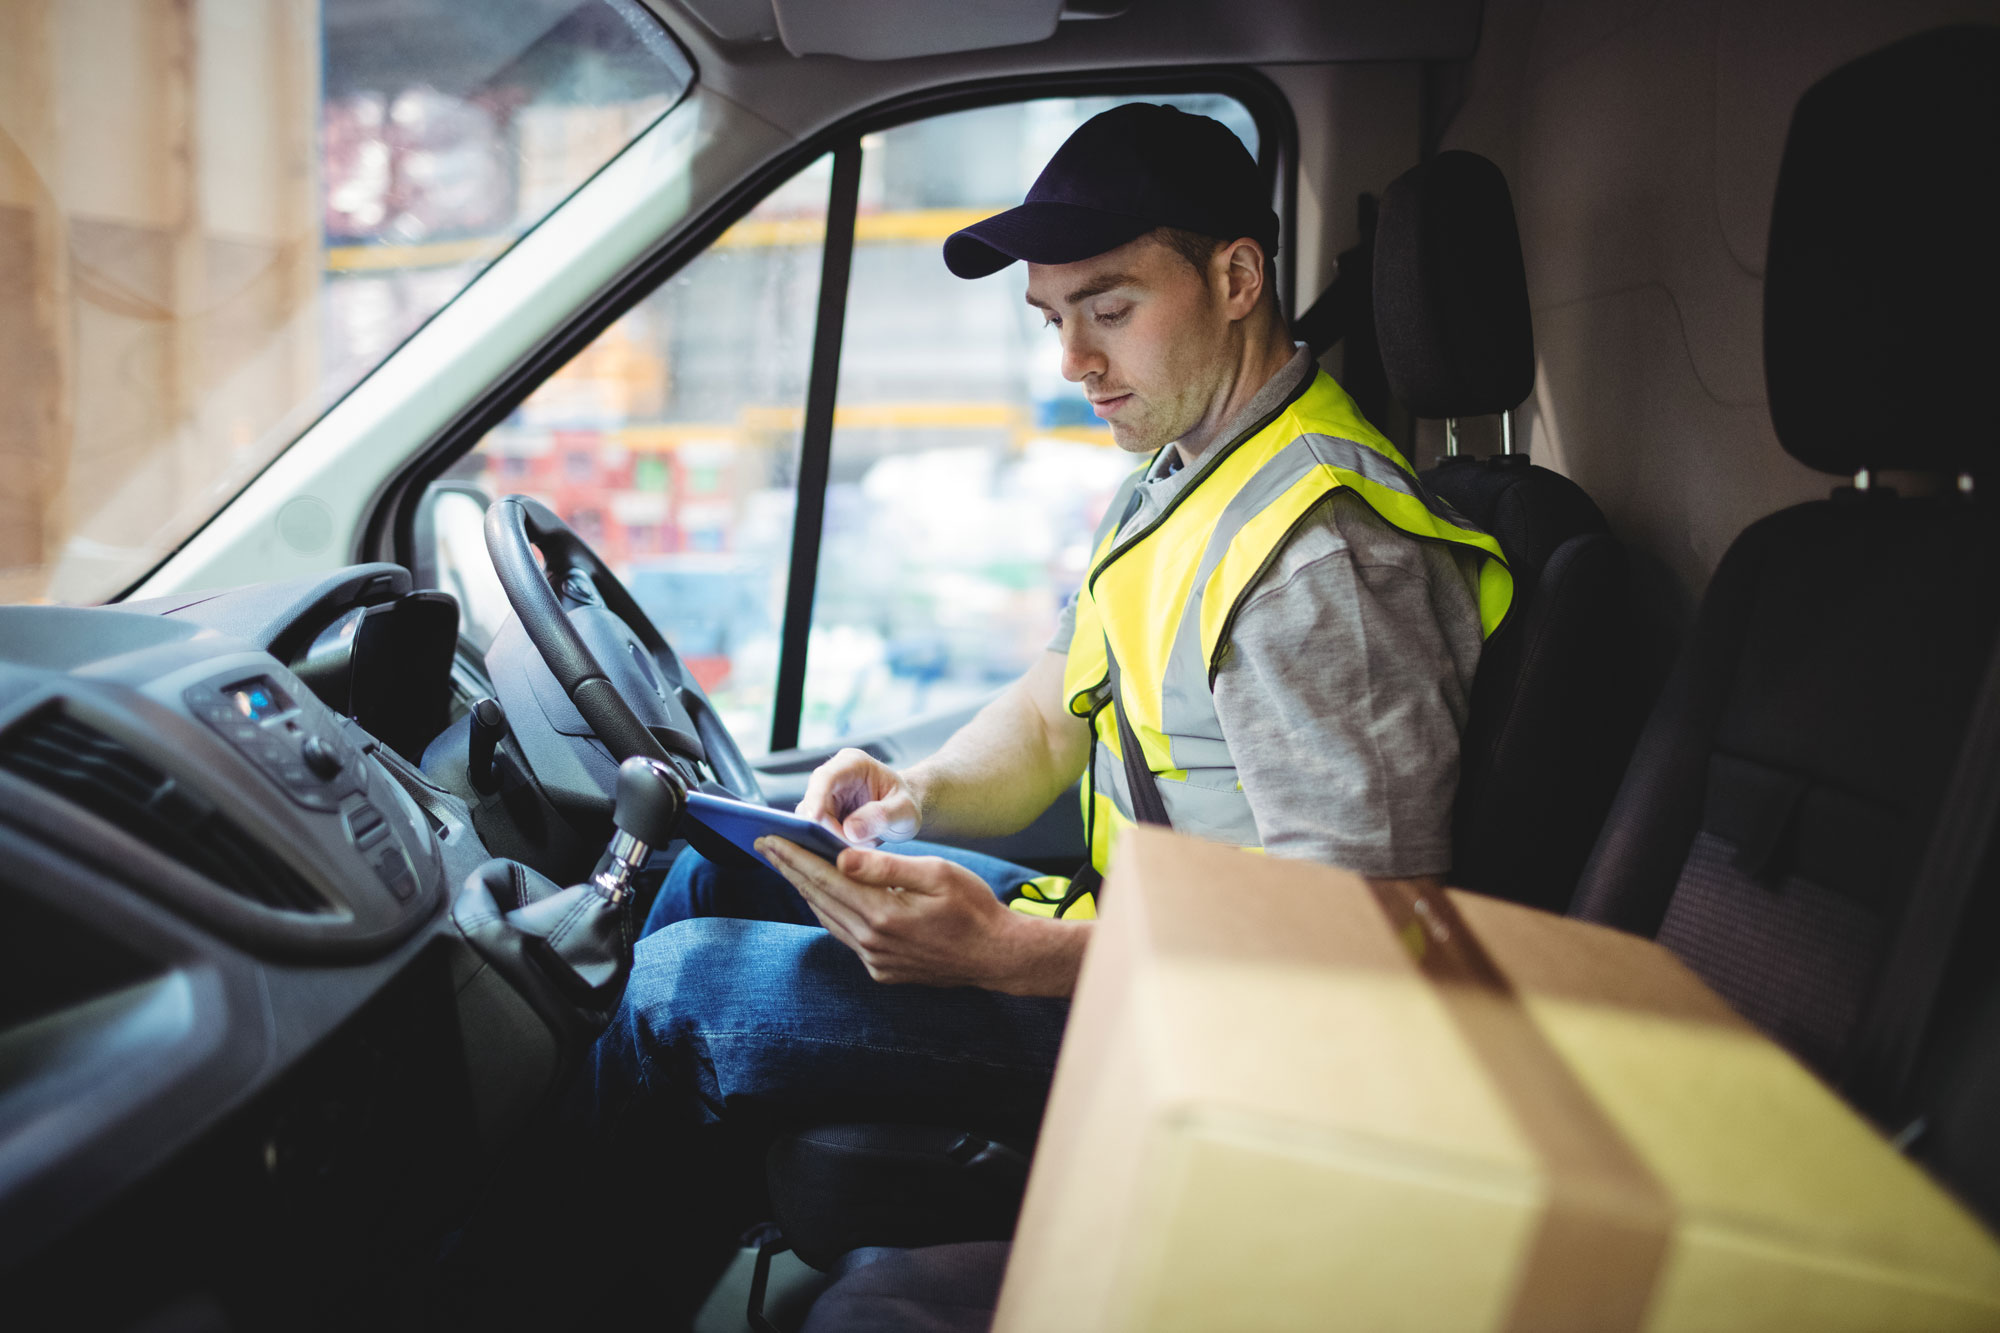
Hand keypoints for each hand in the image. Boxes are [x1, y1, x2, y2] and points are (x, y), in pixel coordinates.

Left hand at [757, 837, 1018, 988]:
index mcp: (883, 913)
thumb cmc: (973, 908)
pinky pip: (845, 937)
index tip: (769, 838)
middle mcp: (873, 941)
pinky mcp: (882, 970)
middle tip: (764, 846)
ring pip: (828, 920)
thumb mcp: (937, 873)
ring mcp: (876, 960)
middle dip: (789, 869)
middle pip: (818, 898)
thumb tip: (841, 858)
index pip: (825, 879)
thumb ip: (886, 866)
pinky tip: (824, 898)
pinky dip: (829, 913)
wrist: (997, 955)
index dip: (794, 856)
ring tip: (788, 867)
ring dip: (806, 892)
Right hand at [796, 747, 921, 846]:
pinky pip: (813, 832)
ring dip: (828, 839)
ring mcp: (823, 797)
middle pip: (812, 802)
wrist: (901, 813)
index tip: (815, 821)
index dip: (816, 797)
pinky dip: (827, 844)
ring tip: (860, 846)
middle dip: (826, 828)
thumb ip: (882, 816)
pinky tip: (848, 850)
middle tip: (854, 846)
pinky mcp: (821, 816)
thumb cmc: (905, 805)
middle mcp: (832, 777)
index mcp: (853, 763)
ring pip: (808, 820)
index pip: (826, 777)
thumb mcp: (905, 811)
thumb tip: (850, 831)